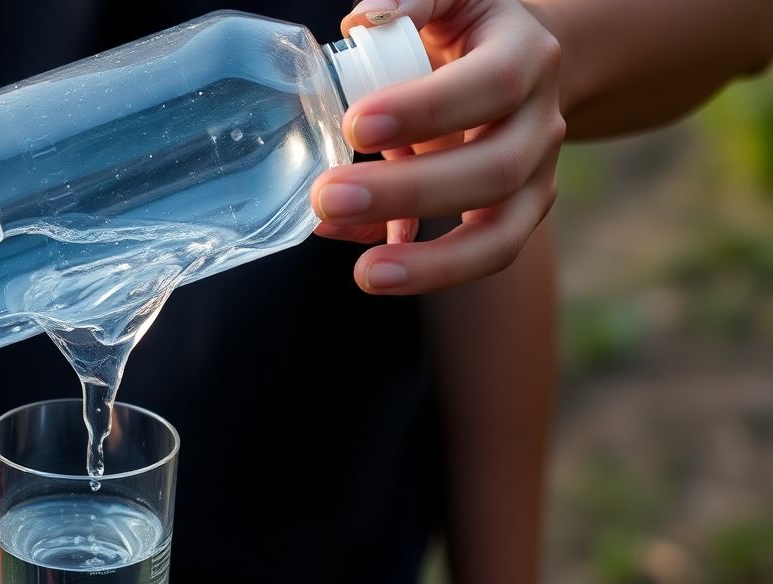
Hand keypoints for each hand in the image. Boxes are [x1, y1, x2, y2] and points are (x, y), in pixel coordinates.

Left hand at [312, 0, 564, 293]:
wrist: (513, 67)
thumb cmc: (461, 30)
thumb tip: (366, 19)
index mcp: (525, 56)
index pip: (490, 84)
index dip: (425, 110)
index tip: (354, 126)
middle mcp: (540, 123)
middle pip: (493, 171)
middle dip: (408, 191)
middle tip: (327, 197)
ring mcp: (533, 179)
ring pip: (500, 236)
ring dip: (431, 263)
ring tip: (365, 274)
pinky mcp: (513, 220)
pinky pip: (476, 257)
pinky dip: (419, 264)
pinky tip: (366, 262)